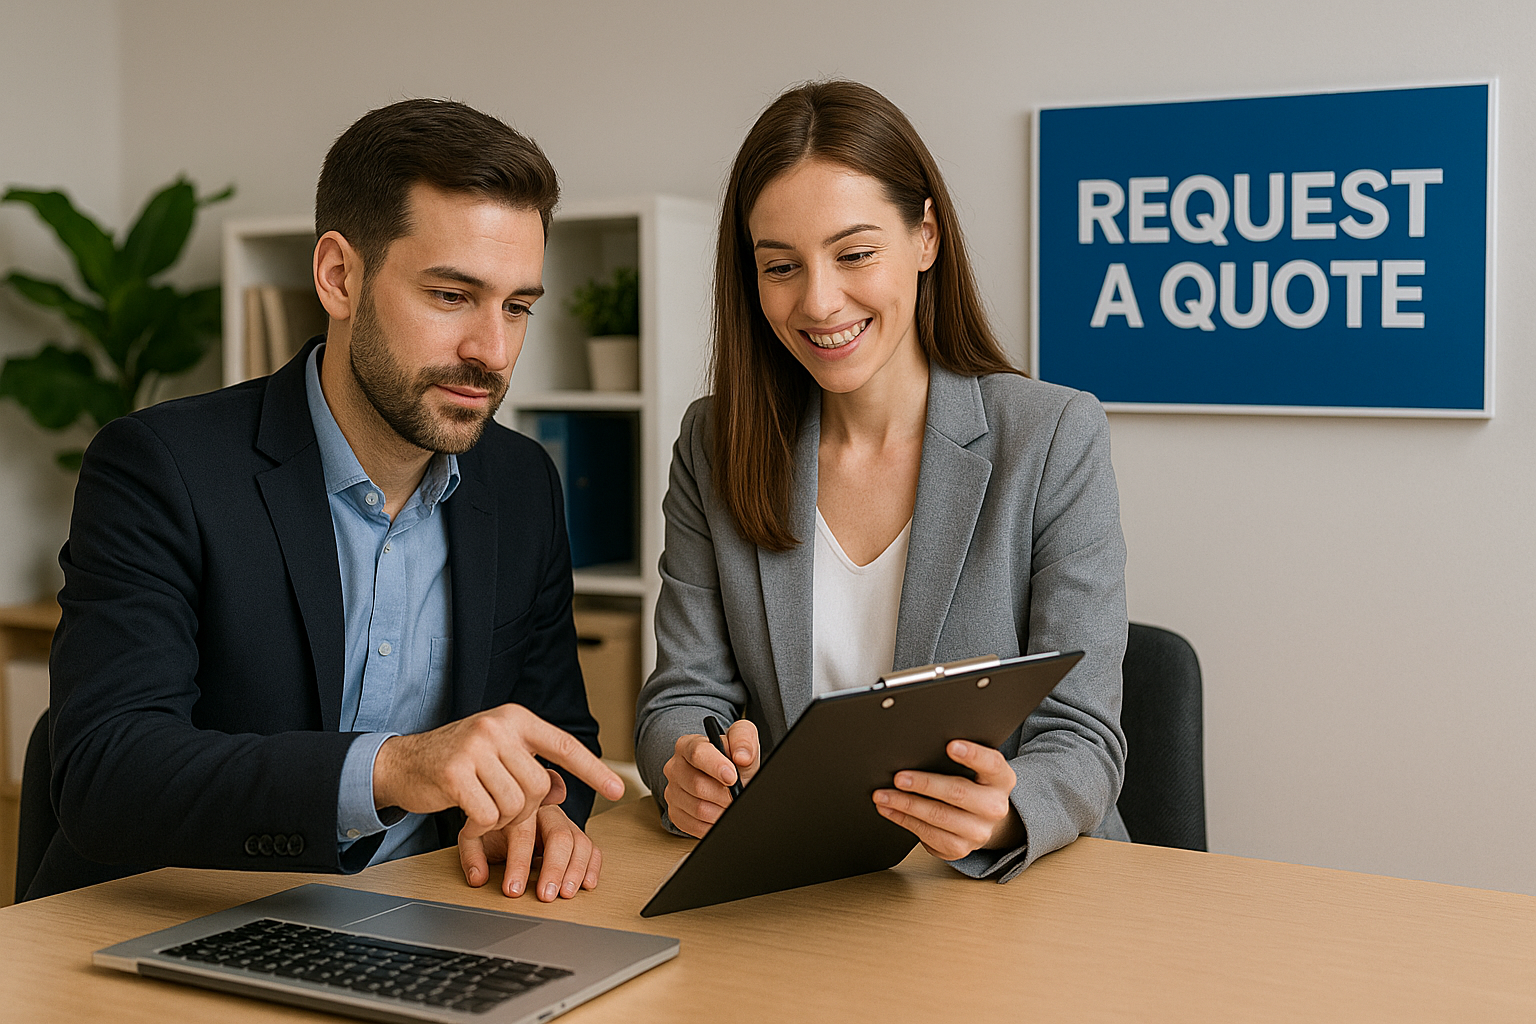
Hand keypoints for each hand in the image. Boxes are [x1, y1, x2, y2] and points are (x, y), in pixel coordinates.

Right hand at [372, 703, 622, 840]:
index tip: (616, 790)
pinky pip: (488, 816)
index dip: (592, 770)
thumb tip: (562, 791)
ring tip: (482, 809)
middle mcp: (498, 726)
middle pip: (540, 786)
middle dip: (525, 810)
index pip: (564, 745)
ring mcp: (475, 746)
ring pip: (516, 804)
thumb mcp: (498, 754)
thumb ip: (530, 767)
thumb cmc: (456, 761)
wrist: (401, 763)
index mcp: (515, 718)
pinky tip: (465, 815)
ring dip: (502, 820)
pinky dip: (481, 826)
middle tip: (501, 809)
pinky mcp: (454, 772)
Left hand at [459, 797, 602, 900]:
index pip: (524, 835)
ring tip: (566, 894)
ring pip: (580, 842)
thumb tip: (477, 878)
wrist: (508, 809)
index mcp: (522, 809)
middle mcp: (548, 813)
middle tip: (546, 895)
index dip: (519, 864)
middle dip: (554, 869)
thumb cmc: (495, 827)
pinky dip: (592, 867)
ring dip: (576, 871)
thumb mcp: (476, 835)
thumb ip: (473, 854)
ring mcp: (566, 823)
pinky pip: (592, 848)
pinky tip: (587, 884)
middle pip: (560, 836)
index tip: (513, 890)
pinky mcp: (578, 836)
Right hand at [661, 719, 759, 837]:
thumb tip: (742, 756)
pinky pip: (695, 826)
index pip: (697, 753)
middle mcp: (675, 768)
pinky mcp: (675, 814)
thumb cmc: (732, 756)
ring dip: (721, 810)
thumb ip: (743, 740)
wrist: (727, 776)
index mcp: (688, 745)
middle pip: (697, 785)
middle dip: (725, 793)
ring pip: (698, 808)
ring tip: (731, 802)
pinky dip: (714, 823)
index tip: (732, 777)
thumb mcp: (742, 737)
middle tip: (739, 794)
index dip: (715, 766)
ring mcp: (672, 792)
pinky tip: (722, 812)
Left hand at [872, 740, 1022, 860]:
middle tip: (899, 778)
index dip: (973, 755)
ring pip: (938, 816)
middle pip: (958, 793)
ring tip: (884, 795)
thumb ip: (958, 757)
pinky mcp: (960, 848)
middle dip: (924, 784)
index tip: (950, 746)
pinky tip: (890, 810)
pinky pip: (928, 834)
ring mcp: (979, 831)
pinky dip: (904, 820)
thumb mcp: (975, 769)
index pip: (992, 764)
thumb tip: (920, 746)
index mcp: (1001, 780)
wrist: (982, 821)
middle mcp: (994, 807)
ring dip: (905, 805)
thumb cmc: (972, 785)